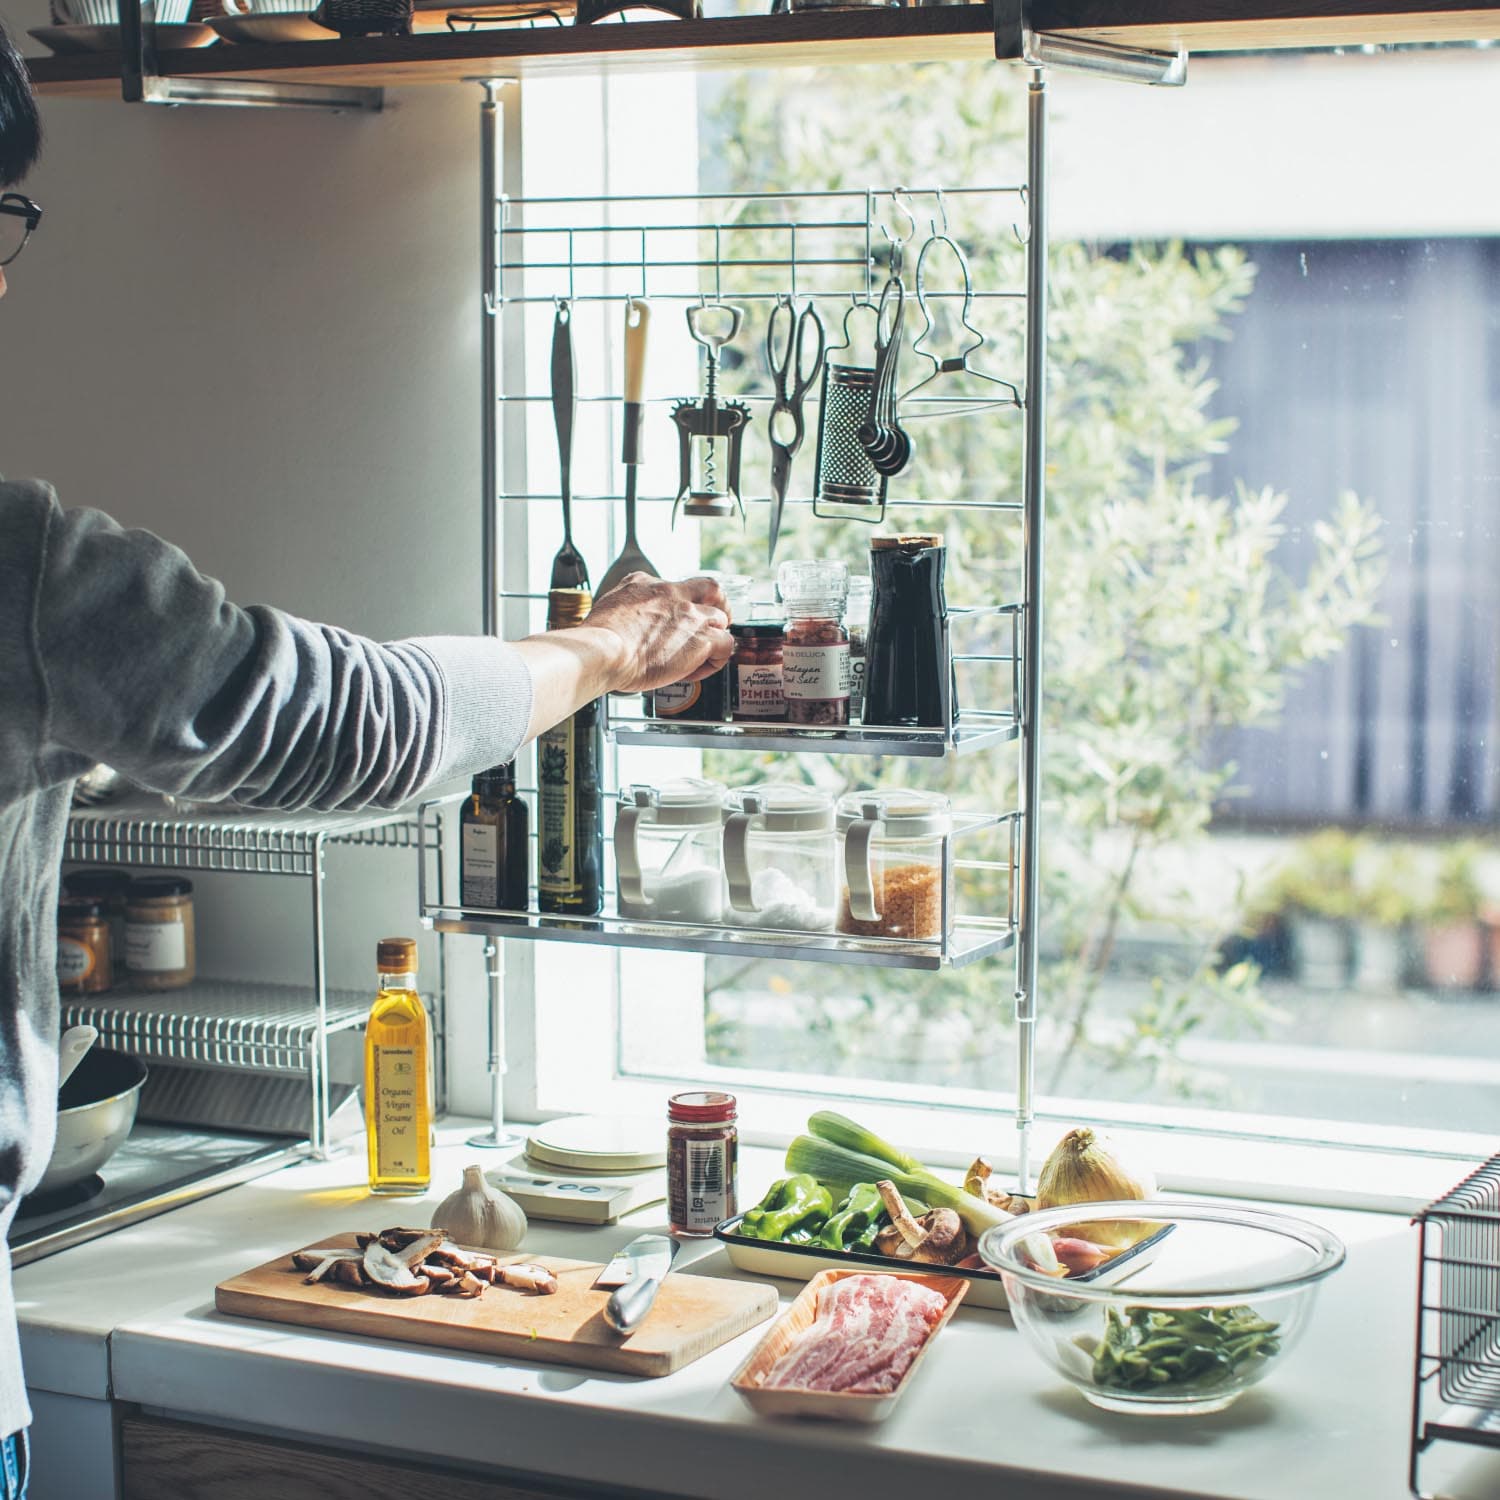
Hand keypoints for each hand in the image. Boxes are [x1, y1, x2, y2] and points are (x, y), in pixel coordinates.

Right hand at [583, 573, 733, 693]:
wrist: (603, 651)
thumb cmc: (598, 640)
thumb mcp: (606, 608)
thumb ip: (622, 610)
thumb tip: (622, 623)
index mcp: (645, 584)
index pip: (673, 587)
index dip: (679, 605)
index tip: (673, 620)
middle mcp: (671, 594)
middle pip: (710, 588)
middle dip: (716, 605)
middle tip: (711, 622)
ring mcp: (689, 615)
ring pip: (721, 618)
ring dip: (715, 636)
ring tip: (703, 655)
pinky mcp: (701, 639)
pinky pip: (725, 645)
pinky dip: (717, 659)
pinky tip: (699, 669)